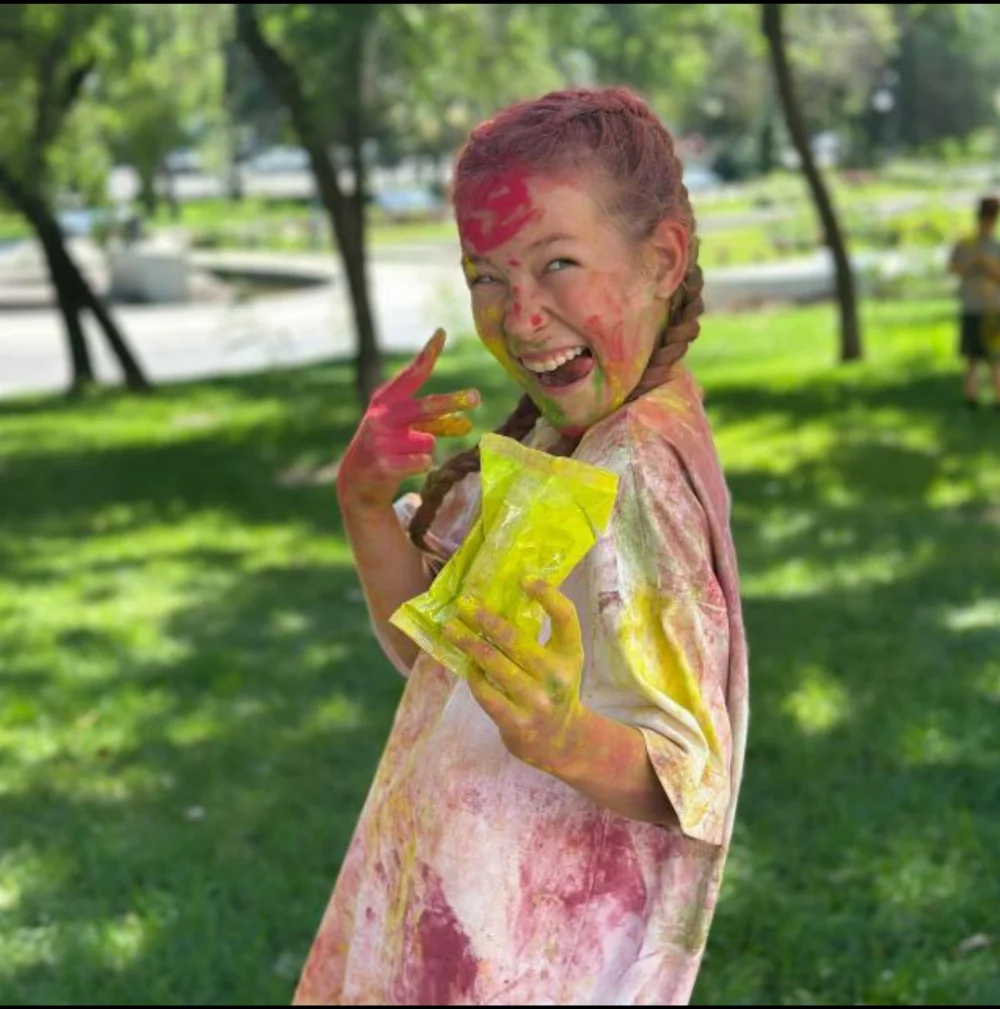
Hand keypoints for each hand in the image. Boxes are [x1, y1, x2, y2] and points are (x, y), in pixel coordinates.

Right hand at [337, 330, 479, 510]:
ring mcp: (382, 439)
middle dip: (453, 401)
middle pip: (427, 406)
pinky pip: (424, 461)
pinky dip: (422, 465)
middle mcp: (382, 415)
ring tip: (407, 455)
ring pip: (430, 441)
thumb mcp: (404, 428)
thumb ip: (433, 423)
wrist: (356, 481)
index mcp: (385, 399)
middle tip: (477, 397)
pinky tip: (405, 467)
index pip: (412, 374)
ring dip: (427, 449)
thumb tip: (468, 424)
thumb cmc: (388, 447)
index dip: (428, 353)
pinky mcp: (386, 463)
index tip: (442, 333)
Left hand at [443, 579, 586, 770]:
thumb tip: (496, 601)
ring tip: (451, 629)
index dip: (548, 595)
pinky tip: (466, 664)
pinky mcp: (517, 723)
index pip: (566, 617)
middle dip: (485, 619)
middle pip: (516, 639)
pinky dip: (473, 676)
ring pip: (494, 664)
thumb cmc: (553, 688)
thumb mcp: (560, 661)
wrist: (560, 741)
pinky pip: (486, 692)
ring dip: (469, 643)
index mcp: (570, 655)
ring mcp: (536, 701)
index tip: (524, 579)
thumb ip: (541, 636)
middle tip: (464, 604)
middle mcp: (556, 677)